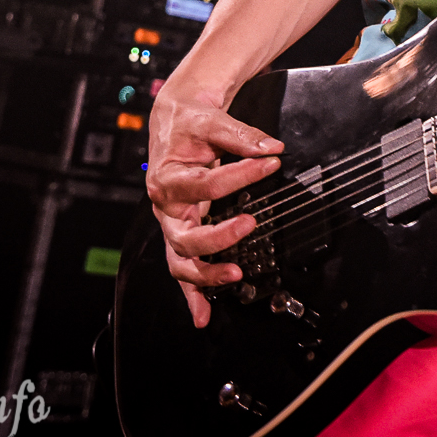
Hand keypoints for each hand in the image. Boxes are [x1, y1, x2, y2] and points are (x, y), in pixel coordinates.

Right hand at [145, 83, 284, 328]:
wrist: (172, 122)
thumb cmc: (188, 123)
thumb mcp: (211, 120)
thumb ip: (240, 135)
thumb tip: (270, 147)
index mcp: (167, 178)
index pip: (205, 185)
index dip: (241, 175)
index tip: (270, 165)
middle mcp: (165, 207)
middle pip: (184, 236)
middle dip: (218, 237)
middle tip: (250, 223)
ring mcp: (172, 224)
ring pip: (181, 260)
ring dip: (205, 274)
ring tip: (234, 275)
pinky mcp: (181, 233)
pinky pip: (183, 269)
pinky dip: (192, 295)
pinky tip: (204, 316)